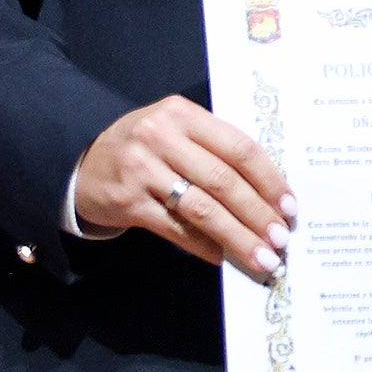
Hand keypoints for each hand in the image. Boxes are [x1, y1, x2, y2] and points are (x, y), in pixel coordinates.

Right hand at [73, 97, 292, 281]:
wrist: (82, 161)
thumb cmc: (145, 146)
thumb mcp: (175, 130)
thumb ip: (214, 150)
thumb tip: (266, 195)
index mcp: (183, 114)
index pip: (238, 147)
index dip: (268, 179)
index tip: (289, 206)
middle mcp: (162, 137)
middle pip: (223, 180)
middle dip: (257, 213)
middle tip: (280, 239)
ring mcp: (143, 170)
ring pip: (202, 208)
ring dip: (237, 236)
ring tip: (261, 256)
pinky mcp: (129, 202)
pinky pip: (176, 229)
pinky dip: (204, 246)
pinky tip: (223, 258)